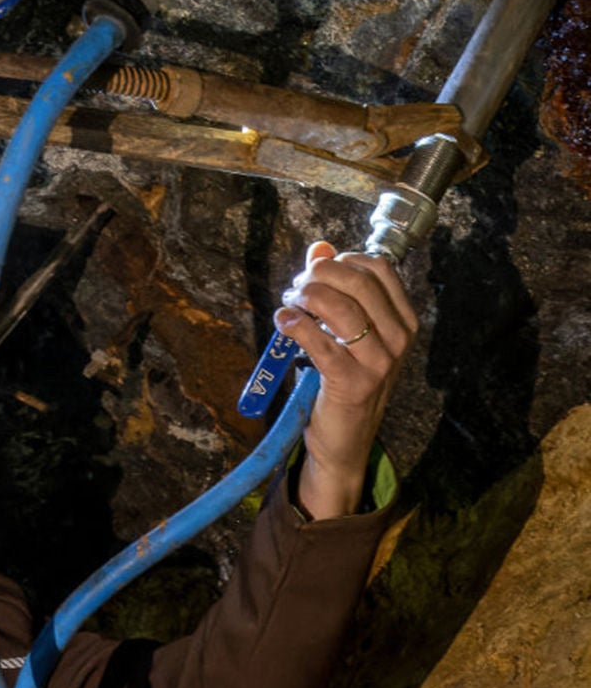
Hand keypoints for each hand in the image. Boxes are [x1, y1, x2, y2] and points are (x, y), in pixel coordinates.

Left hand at [272, 240, 416, 519]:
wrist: (344, 439)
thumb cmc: (343, 378)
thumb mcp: (345, 331)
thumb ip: (334, 287)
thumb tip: (319, 247)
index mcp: (403, 320)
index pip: (379, 268)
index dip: (343, 260)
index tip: (318, 270)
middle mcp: (399, 339)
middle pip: (358, 282)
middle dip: (319, 276)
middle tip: (296, 287)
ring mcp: (381, 363)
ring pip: (341, 308)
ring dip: (306, 298)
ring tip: (289, 304)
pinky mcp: (354, 384)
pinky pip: (321, 343)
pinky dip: (296, 326)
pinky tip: (283, 322)